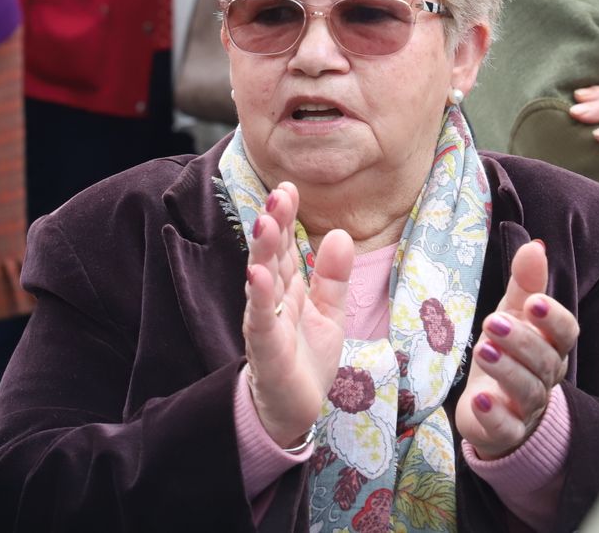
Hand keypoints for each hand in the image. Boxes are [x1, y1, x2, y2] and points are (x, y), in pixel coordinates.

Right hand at [243, 182, 354, 447]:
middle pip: (272, 255)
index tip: (288, 187)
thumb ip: (333, 275)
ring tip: (266, 222)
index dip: (287, 217)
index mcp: (289, 287)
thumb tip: (340, 233)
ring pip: (262, 280)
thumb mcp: (330, 311)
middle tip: (279, 192)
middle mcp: (273, 298)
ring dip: (263, 251)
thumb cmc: (307, 358)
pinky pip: (261, 319)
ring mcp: (266, 322)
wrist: (294, 411)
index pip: (287, 245)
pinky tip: (258, 274)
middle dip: (274, 224)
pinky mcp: (265, 348)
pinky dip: (259, 296)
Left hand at [454, 240, 577, 459]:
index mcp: (552, 346)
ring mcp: (527, 408)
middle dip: (522, 341)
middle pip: (545, 361)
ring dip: (507, 371)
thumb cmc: (508, 351)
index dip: (553, 318)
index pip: (566, 333)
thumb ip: (525, 283)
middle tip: (493, 322)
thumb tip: (536, 245)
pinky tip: (479, 400)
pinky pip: (506, 429)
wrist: (492, 409)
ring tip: (483, 350)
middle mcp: (545, 377)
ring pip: (528, 392)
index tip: (534, 302)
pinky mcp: (505, 432)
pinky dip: (495, 416)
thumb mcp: (512, 313)